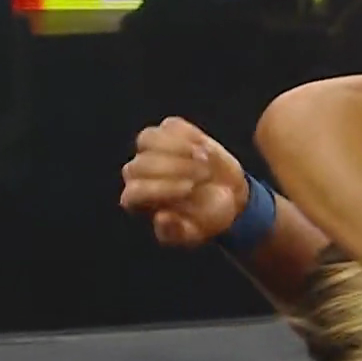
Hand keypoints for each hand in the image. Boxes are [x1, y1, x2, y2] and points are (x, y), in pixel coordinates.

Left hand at [119, 117, 245, 247]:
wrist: (226, 195)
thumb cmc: (206, 217)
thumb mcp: (194, 234)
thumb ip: (176, 232)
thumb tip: (162, 217)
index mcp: (139, 201)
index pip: (135, 192)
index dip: (160, 189)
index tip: (190, 189)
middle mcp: (139, 174)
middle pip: (140, 165)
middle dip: (174, 168)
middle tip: (204, 175)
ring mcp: (152, 150)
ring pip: (148, 138)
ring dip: (177, 146)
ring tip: (203, 157)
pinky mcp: (171, 133)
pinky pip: (171, 125)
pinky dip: (188, 133)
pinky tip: (203, 146)